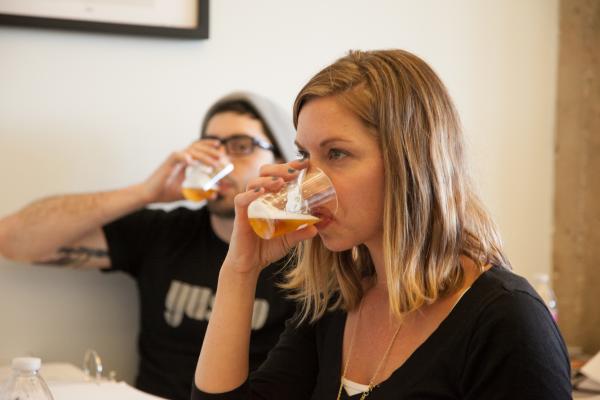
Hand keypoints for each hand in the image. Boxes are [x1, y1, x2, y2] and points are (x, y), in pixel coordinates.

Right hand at [139, 140, 226, 203]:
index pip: (197, 148)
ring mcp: (172, 160)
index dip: (208, 145)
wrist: (148, 196)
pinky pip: (177, 156)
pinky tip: (192, 161)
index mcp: (182, 161)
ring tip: (214, 163)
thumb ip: (199, 192)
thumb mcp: (185, 192)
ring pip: (190, 151)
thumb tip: (214, 195)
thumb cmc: (164, 193)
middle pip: (196, 146)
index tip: (219, 146)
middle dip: (210, 149)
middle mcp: (178, 157)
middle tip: (221, 155)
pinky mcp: (166, 164)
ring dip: (204, 156)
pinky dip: (185, 157)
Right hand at [223, 159, 317, 273]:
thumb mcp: (289, 239)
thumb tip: (317, 227)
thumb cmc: (267, 248)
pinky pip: (241, 200)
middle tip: (294, 172)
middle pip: (264, 172)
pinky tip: (261, 192)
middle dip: (279, 168)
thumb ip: (301, 232)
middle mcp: (259, 198)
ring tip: (281, 182)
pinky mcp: (240, 216)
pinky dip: (250, 194)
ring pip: (253, 183)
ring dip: (267, 179)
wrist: (250, 265)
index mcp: (271, 198)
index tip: (304, 163)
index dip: (290, 166)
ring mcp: (248, 206)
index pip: (278, 175)